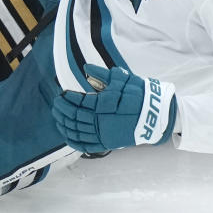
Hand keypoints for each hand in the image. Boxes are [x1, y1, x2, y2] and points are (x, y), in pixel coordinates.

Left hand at [51, 65, 176, 153]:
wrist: (155, 116)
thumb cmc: (139, 95)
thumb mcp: (122, 80)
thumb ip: (102, 75)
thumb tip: (86, 68)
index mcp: (104, 105)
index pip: (78, 101)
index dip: (67, 98)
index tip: (61, 94)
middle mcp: (101, 121)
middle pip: (74, 116)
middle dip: (62, 110)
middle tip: (56, 104)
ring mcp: (104, 134)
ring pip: (77, 131)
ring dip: (64, 124)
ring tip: (57, 117)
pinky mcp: (107, 143)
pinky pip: (85, 145)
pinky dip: (73, 140)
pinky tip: (66, 134)